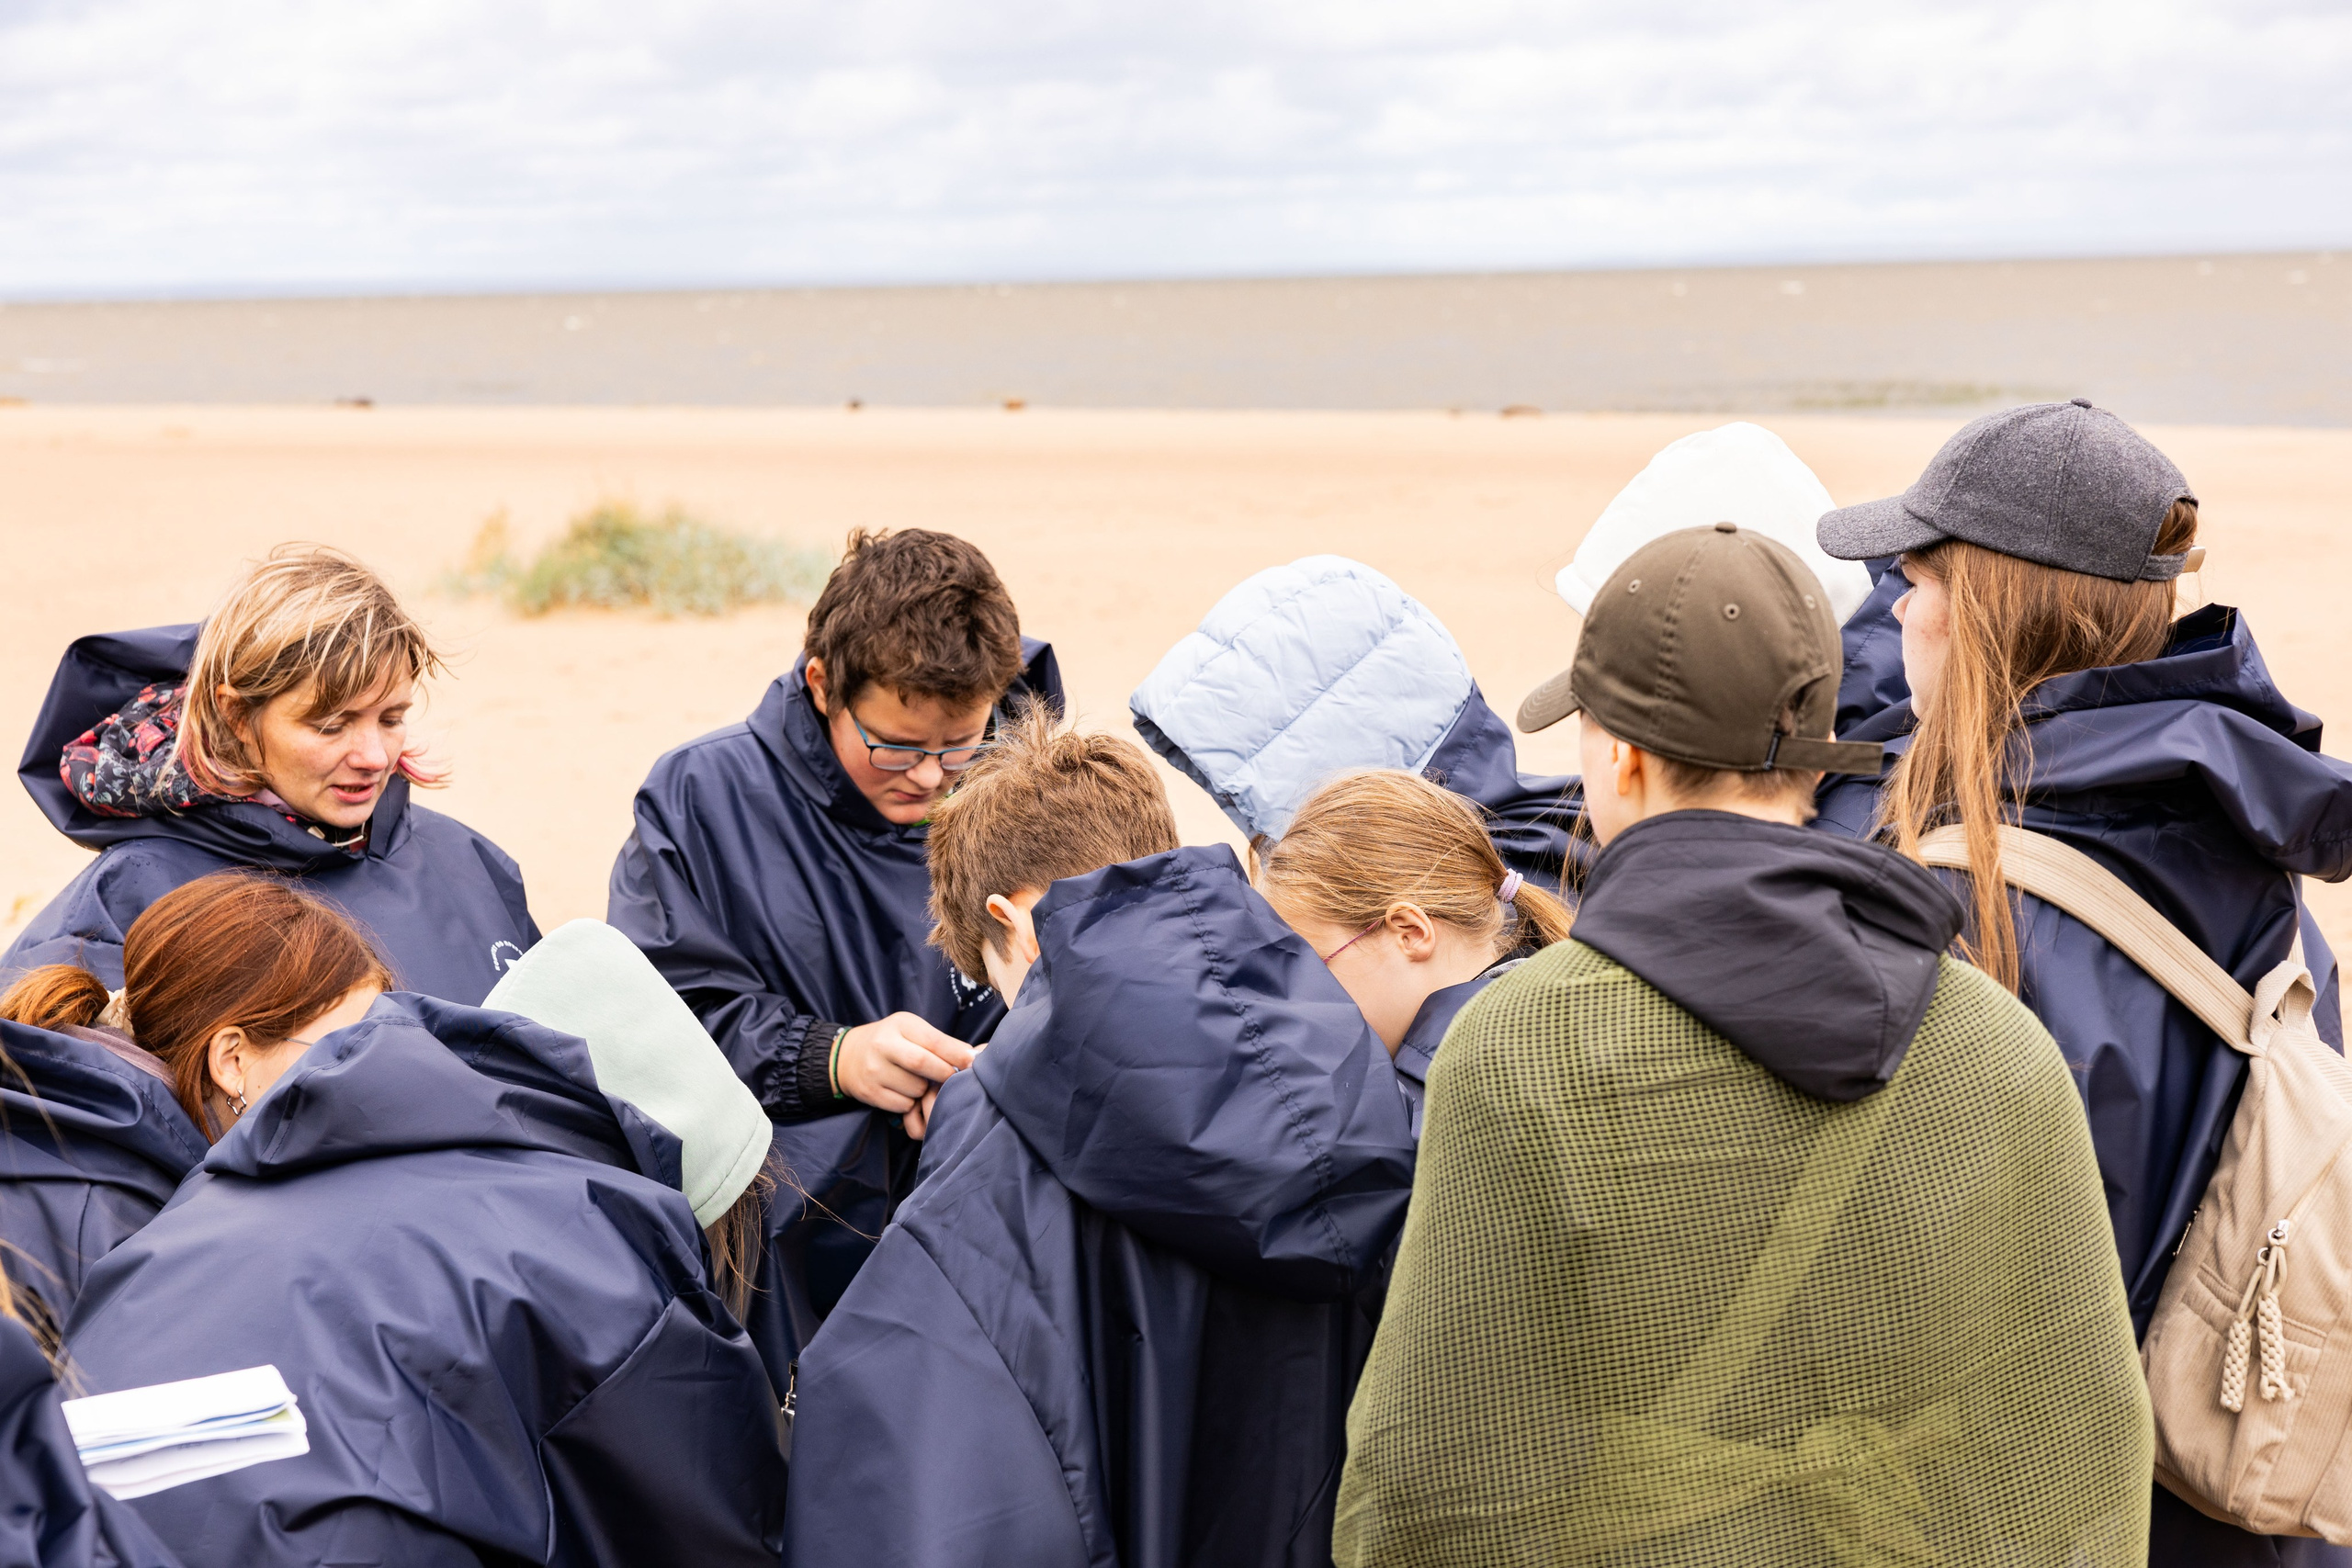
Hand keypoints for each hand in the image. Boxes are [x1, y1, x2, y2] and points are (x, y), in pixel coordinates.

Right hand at [835, 1013, 973, 1136]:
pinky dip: (911, 1103)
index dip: (956, 1054)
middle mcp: (883, 1045)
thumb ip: (939, 1042)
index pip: (933, 1041)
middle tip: (951, 1077)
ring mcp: (873, 1070)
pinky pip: (903, 1105)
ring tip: (921, 1082)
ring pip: (915, 1089)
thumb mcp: (912, 1030)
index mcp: (900, 1025)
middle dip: (943, 1074)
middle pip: (922, 1064)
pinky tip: (905, 1092)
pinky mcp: (869, 1092)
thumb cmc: (891, 1041)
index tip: (972, 1062)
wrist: (847, 1056)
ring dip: (925, 1090)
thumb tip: (973, 1057)